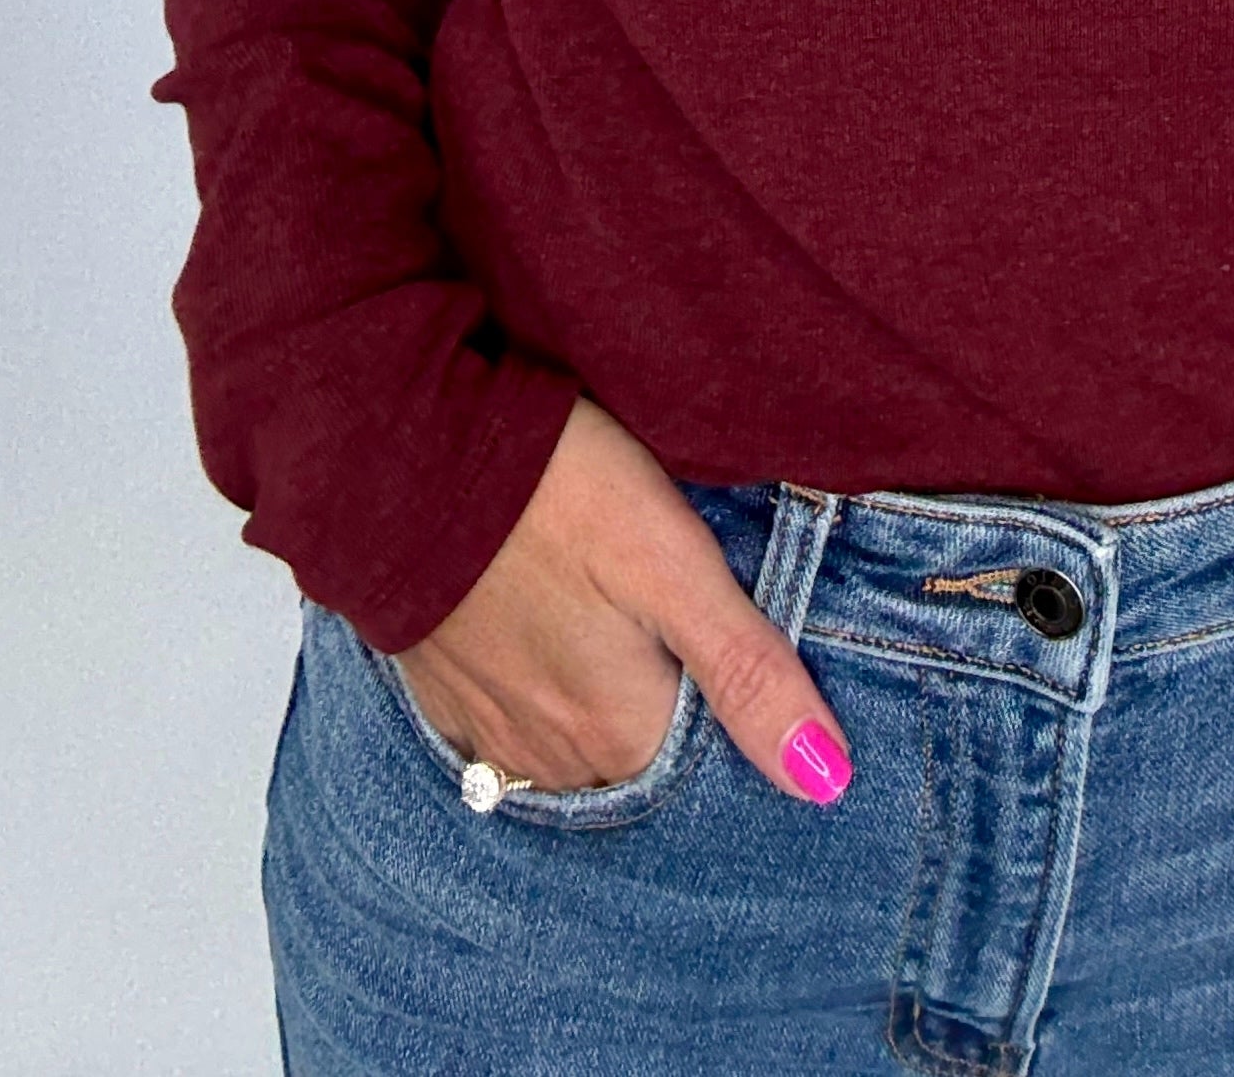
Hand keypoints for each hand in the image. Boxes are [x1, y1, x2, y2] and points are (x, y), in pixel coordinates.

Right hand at [396, 395, 850, 805]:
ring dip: (607, 701)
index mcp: (619, 733)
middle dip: (673, 706)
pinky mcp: (447, 693)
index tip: (741, 643)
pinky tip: (554, 634)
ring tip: (622, 622)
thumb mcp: (673, 563)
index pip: (709, 763)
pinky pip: (514, 725)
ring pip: (578, 742)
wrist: (408, 455)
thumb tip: (825, 778)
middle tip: (682, 617)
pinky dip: (544, 694)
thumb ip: (747, 670)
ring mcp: (490, 728)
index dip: (736, 707)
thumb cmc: (553, 492)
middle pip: (642, 755)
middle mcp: (552, 755)